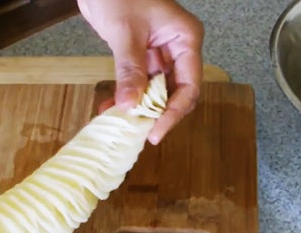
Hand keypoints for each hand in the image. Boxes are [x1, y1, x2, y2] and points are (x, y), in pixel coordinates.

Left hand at [78, 0, 203, 144]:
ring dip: (139, 107)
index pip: (189, 86)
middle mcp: (178, 48)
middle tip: (138, 131)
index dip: (174, 112)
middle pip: (176, 92)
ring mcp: (160, 52)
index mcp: (185, 39)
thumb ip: (130, 69)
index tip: (156, 131)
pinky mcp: (143, 55)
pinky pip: (140, 82)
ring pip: (156, 90)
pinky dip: (127, 95)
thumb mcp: (125, 32)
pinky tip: (111, 106)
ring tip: (119, 121)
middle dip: (157, 113)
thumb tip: (131, 104)